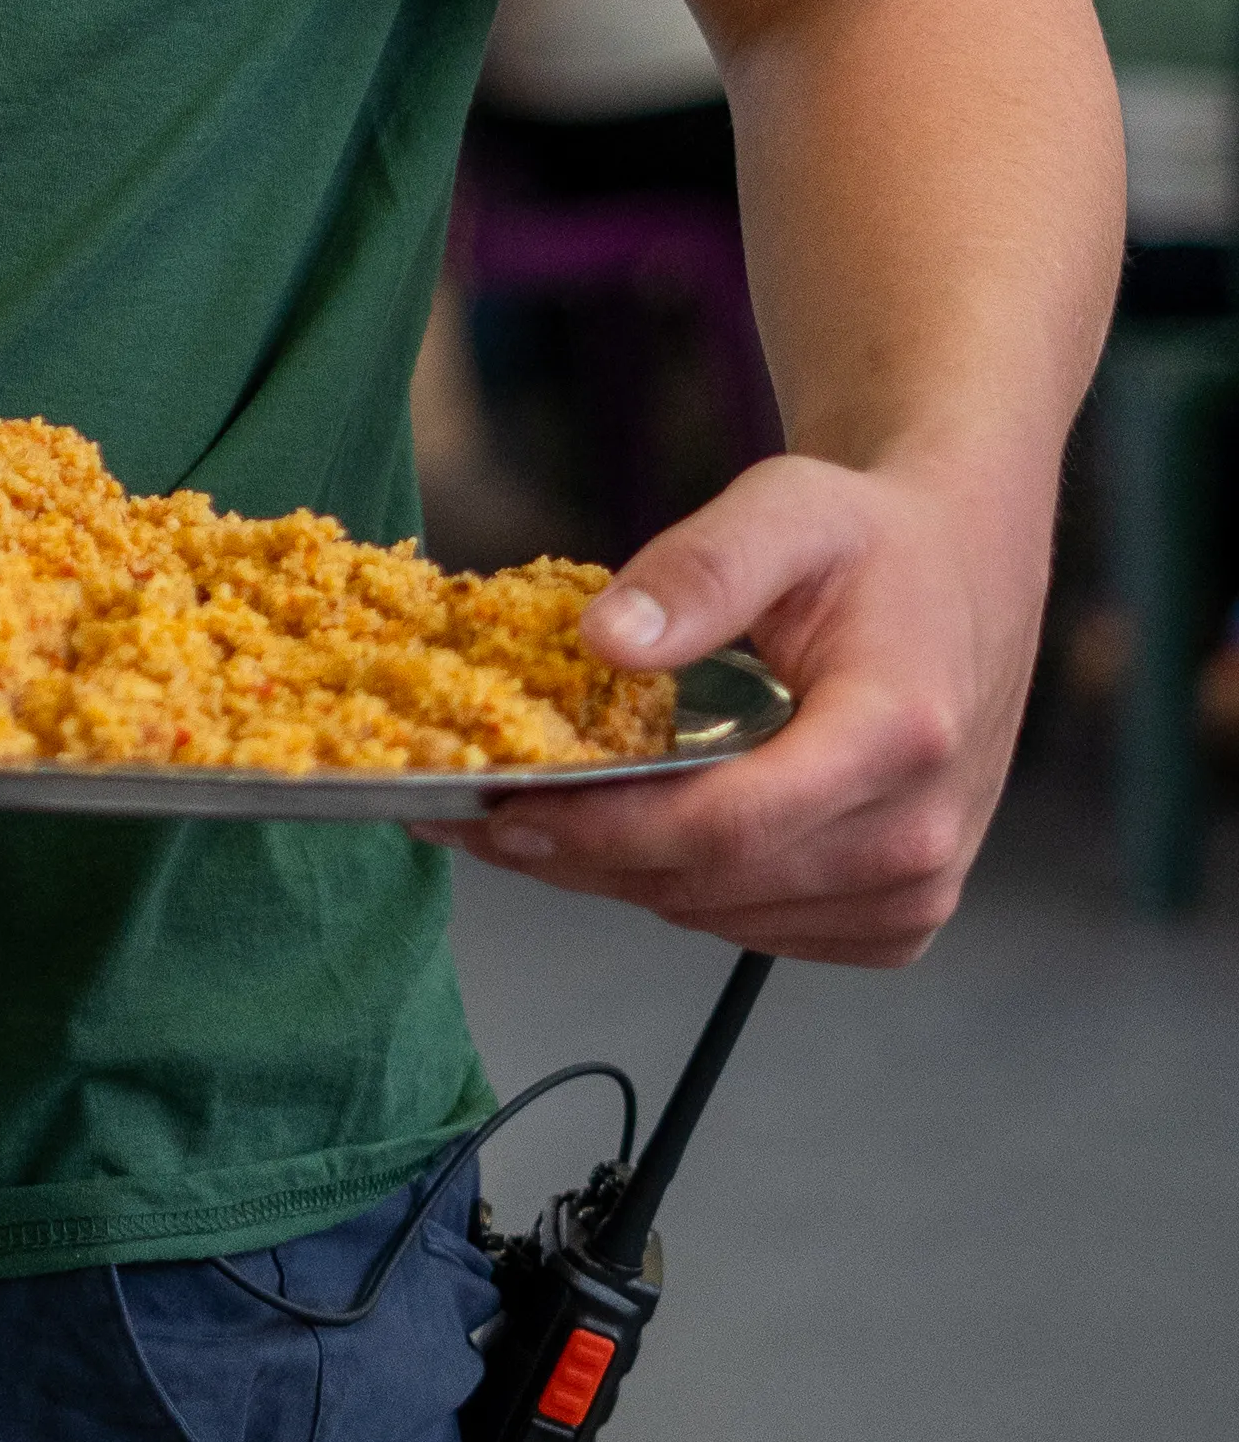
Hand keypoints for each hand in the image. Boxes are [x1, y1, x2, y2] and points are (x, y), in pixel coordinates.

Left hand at [453, 438, 1043, 965]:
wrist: (963, 574)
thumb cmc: (871, 539)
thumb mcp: (784, 510)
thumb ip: (696, 570)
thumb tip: (604, 639)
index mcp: (897, 734)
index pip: (725, 826)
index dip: (602, 831)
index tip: (502, 813)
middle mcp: (919, 830)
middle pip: (712, 884)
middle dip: (582, 857)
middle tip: (479, 820)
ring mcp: (918, 885)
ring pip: (723, 917)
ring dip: (623, 879)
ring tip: (539, 824)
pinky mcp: (903, 914)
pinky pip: (764, 931)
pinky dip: (687, 893)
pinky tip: (636, 839)